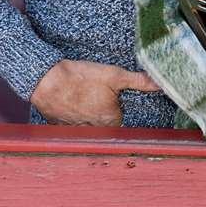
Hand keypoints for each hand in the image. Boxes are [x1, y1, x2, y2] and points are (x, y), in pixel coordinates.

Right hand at [31, 59, 163, 124]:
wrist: (45, 80)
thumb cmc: (79, 77)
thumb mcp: (114, 75)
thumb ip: (139, 82)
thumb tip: (160, 83)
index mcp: (111, 120)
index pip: (120, 116)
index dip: (115, 105)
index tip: (108, 96)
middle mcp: (95, 130)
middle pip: (105, 124)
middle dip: (101, 112)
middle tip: (93, 96)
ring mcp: (76, 131)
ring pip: (88, 127)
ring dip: (86, 117)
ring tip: (81, 100)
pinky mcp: (60, 129)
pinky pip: (71, 128)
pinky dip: (71, 119)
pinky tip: (69, 106)